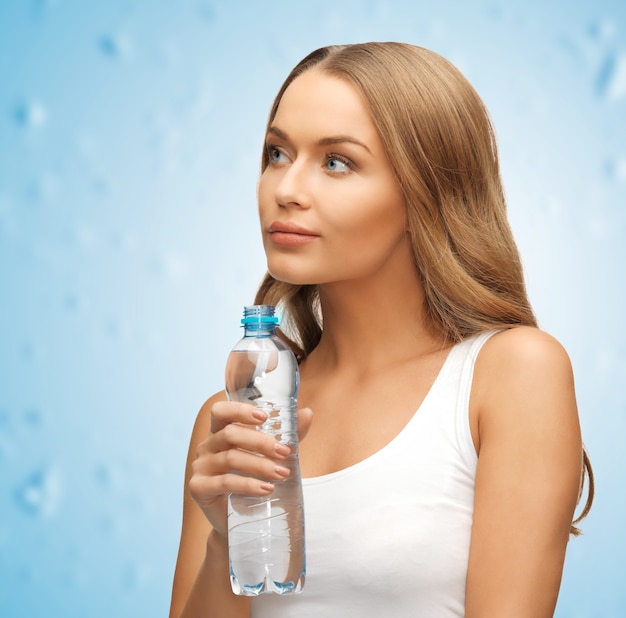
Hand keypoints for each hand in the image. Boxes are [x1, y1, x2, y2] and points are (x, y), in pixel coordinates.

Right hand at [188, 401, 312, 536]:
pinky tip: (267, 489)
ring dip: (260, 465)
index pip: (220, 411)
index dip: (239, 410)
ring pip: (231, 458)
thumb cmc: (255, 480)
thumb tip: (307, 413)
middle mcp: (207, 446)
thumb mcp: (272, 455)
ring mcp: (200, 467)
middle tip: (285, 452)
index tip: (264, 417)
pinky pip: (225, 482)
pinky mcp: (199, 488)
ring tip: (283, 473)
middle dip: (261, 442)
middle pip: (230, 434)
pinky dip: (249, 484)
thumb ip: (288, 434)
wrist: (239, 522)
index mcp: (220, 432)